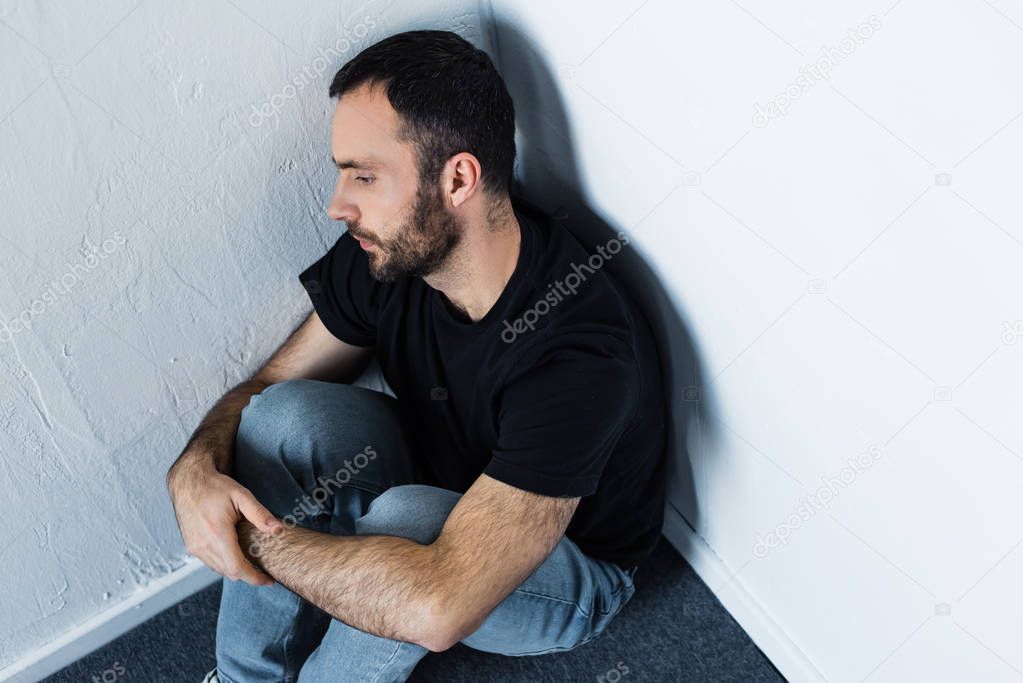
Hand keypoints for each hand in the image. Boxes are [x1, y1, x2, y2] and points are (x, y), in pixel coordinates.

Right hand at [168, 457, 281, 585]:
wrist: (188, 482)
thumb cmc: (215, 487)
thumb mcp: (242, 496)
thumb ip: (260, 514)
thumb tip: (278, 529)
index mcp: (217, 535)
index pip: (238, 568)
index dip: (255, 578)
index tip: (269, 581)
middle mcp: (203, 545)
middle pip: (229, 573)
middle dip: (249, 576)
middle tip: (265, 572)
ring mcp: (195, 548)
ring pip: (219, 570)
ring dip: (236, 570)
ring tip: (252, 563)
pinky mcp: (191, 546)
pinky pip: (210, 563)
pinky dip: (224, 563)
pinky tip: (235, 554)